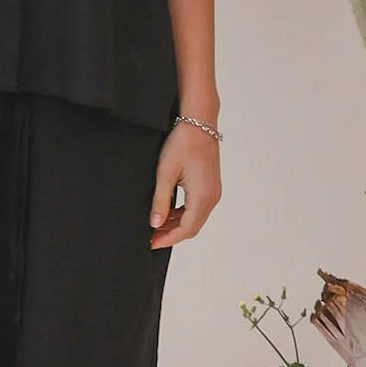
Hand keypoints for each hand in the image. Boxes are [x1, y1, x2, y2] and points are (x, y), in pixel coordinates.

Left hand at [148, 122, 220, 248]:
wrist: (199, 122)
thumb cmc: (183, 143)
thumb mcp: (165, 173)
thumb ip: (160, 201)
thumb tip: (155, 224)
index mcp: (202, 196)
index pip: (186, 229)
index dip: (168, 239)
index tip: (152, 243)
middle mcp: (212, 197)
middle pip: (192, 227)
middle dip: (172, 234)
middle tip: (152, 237)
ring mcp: (213, 191)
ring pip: (195, 218)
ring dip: (177, 224)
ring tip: (156, 225)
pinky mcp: (211, 185)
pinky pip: (198, 207)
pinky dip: (183, 213)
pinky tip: (168, 211)